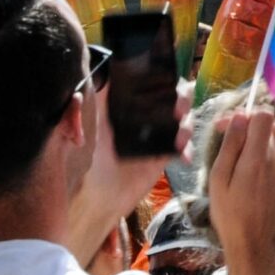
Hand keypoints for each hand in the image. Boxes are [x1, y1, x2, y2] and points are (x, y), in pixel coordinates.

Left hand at [66, 79, 187, 264]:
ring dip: (187, 123)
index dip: (163, 77)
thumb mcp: (87, 130)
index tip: (167, 80)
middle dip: (182, 97)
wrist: (100, 197)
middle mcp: (145, 115)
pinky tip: (184, 157)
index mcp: (127, 104)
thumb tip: (92, 83)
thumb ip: (88, 108)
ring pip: (183, 119)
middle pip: (173, 96)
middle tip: (178, 108)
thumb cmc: (89, 162)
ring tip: (180, 136)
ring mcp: (157, 134)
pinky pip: (183, 146)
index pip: (151, 82)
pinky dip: (187, 148)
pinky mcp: (165, 154)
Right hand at [205, 108, 274, 261]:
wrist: (258, 244)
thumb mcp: (219, 181)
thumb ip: (230, 146)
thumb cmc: (231, 216)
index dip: (244, 115)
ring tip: (256, 150)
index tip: (229, 127)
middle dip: (256, 125)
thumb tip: (239, 116)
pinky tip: (272, 160)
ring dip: (272, 134)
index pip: (263, 114)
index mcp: (257, 159)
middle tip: (240, 141)